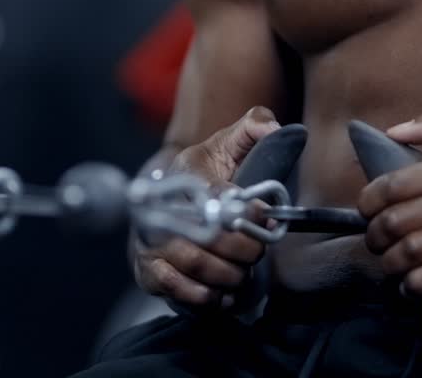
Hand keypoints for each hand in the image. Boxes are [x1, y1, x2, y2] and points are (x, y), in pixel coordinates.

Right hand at [132, 107, 280, 308]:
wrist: (170, 200)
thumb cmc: (209, 173)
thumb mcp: (230, 143)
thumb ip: (254, 126)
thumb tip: (272, 127)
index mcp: (186, 174)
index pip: (215, 196)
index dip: (246, 212)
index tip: (266, 217)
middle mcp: (163, 208)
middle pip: (208, 237)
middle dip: (244, 249)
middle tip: (259, 249)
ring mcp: (153, 241)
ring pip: (196, 265)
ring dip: (230, 274)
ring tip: (244, 271)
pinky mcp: (149, 269)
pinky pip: (178, 289)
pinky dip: (207, 295)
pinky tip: (223, 291)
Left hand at [356, 105, 421, 295]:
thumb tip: (394, 131)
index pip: (392, 186)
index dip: (368, 203)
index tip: (366, 211)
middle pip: (395, 222)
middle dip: (374, 236)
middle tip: (375, 241)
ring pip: (413, 252)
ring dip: (391, 263)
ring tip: (390, 264)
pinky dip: (417, 284)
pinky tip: (411, 285)